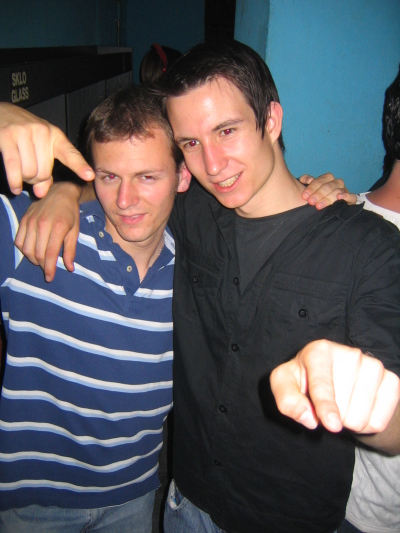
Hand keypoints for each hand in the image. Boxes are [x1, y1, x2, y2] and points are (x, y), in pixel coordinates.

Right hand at [0, 103, 93, 196]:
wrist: (1, 113)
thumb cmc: (24, 135)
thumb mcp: (40, 149)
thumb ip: (45, 172)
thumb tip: (41, 193)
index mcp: (55, 135)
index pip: (70, 154)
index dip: (80, 166)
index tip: (90, 176)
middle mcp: (42, 132)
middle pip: (45, 172)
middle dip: (37, 180)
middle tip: (30, 175)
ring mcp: (24, 132)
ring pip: (29, 172)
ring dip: (24, 179)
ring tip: (21, 174)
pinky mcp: (7, 136)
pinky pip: (14, 167)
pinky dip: (14, 181)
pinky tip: (15, 188)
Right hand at [15, 182, 81, 280]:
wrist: (60, 192)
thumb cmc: (70, 213)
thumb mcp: (75, 231)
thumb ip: (71, 250)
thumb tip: (69, 268)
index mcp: (58, 227)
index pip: (50, 254)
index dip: (49, 268)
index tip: (50, 278)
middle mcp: (42, 224)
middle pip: (38, 254)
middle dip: (42, 265)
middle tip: (47, 268)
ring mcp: (31, 221)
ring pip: (26, 249)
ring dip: (33, 259)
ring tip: (41, 261)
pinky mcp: (24, 219)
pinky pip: (18, 240)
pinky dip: (23, 250)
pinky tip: (32, 250)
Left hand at [270, 340, 399, 434]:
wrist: (335, 378)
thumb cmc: (303, 379)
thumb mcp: (284, 385)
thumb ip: (288, 400)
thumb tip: (309, 418)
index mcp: (319, 350)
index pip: (323, 383)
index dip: (326, 406)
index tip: (331, 424)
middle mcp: (349, 353)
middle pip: (342, 407)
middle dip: (331, 415)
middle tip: (326, 403)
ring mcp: (373, 365)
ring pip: (361, 417)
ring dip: (348, 422)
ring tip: (341, 405)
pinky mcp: (391, 381)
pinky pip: (379, 420)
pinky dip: (367, 424)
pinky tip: (358, 409)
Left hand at [299, 173, 356, 208]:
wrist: (329, 207)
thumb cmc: (315, 196)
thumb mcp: (308, 187)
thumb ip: (305, 180)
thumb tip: (308, 179)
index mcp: (327, 178)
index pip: (320, 181)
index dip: (312, 188)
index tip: (304, 196)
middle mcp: (337, 183)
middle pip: (328, 186)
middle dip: (318, 194)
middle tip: (310, 202)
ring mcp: (344, 190)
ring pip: (337, 192)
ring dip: (327, 198)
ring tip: (318, 206)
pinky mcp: (351, 199)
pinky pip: (352, 197)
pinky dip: (347, 196)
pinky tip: (339, 197)